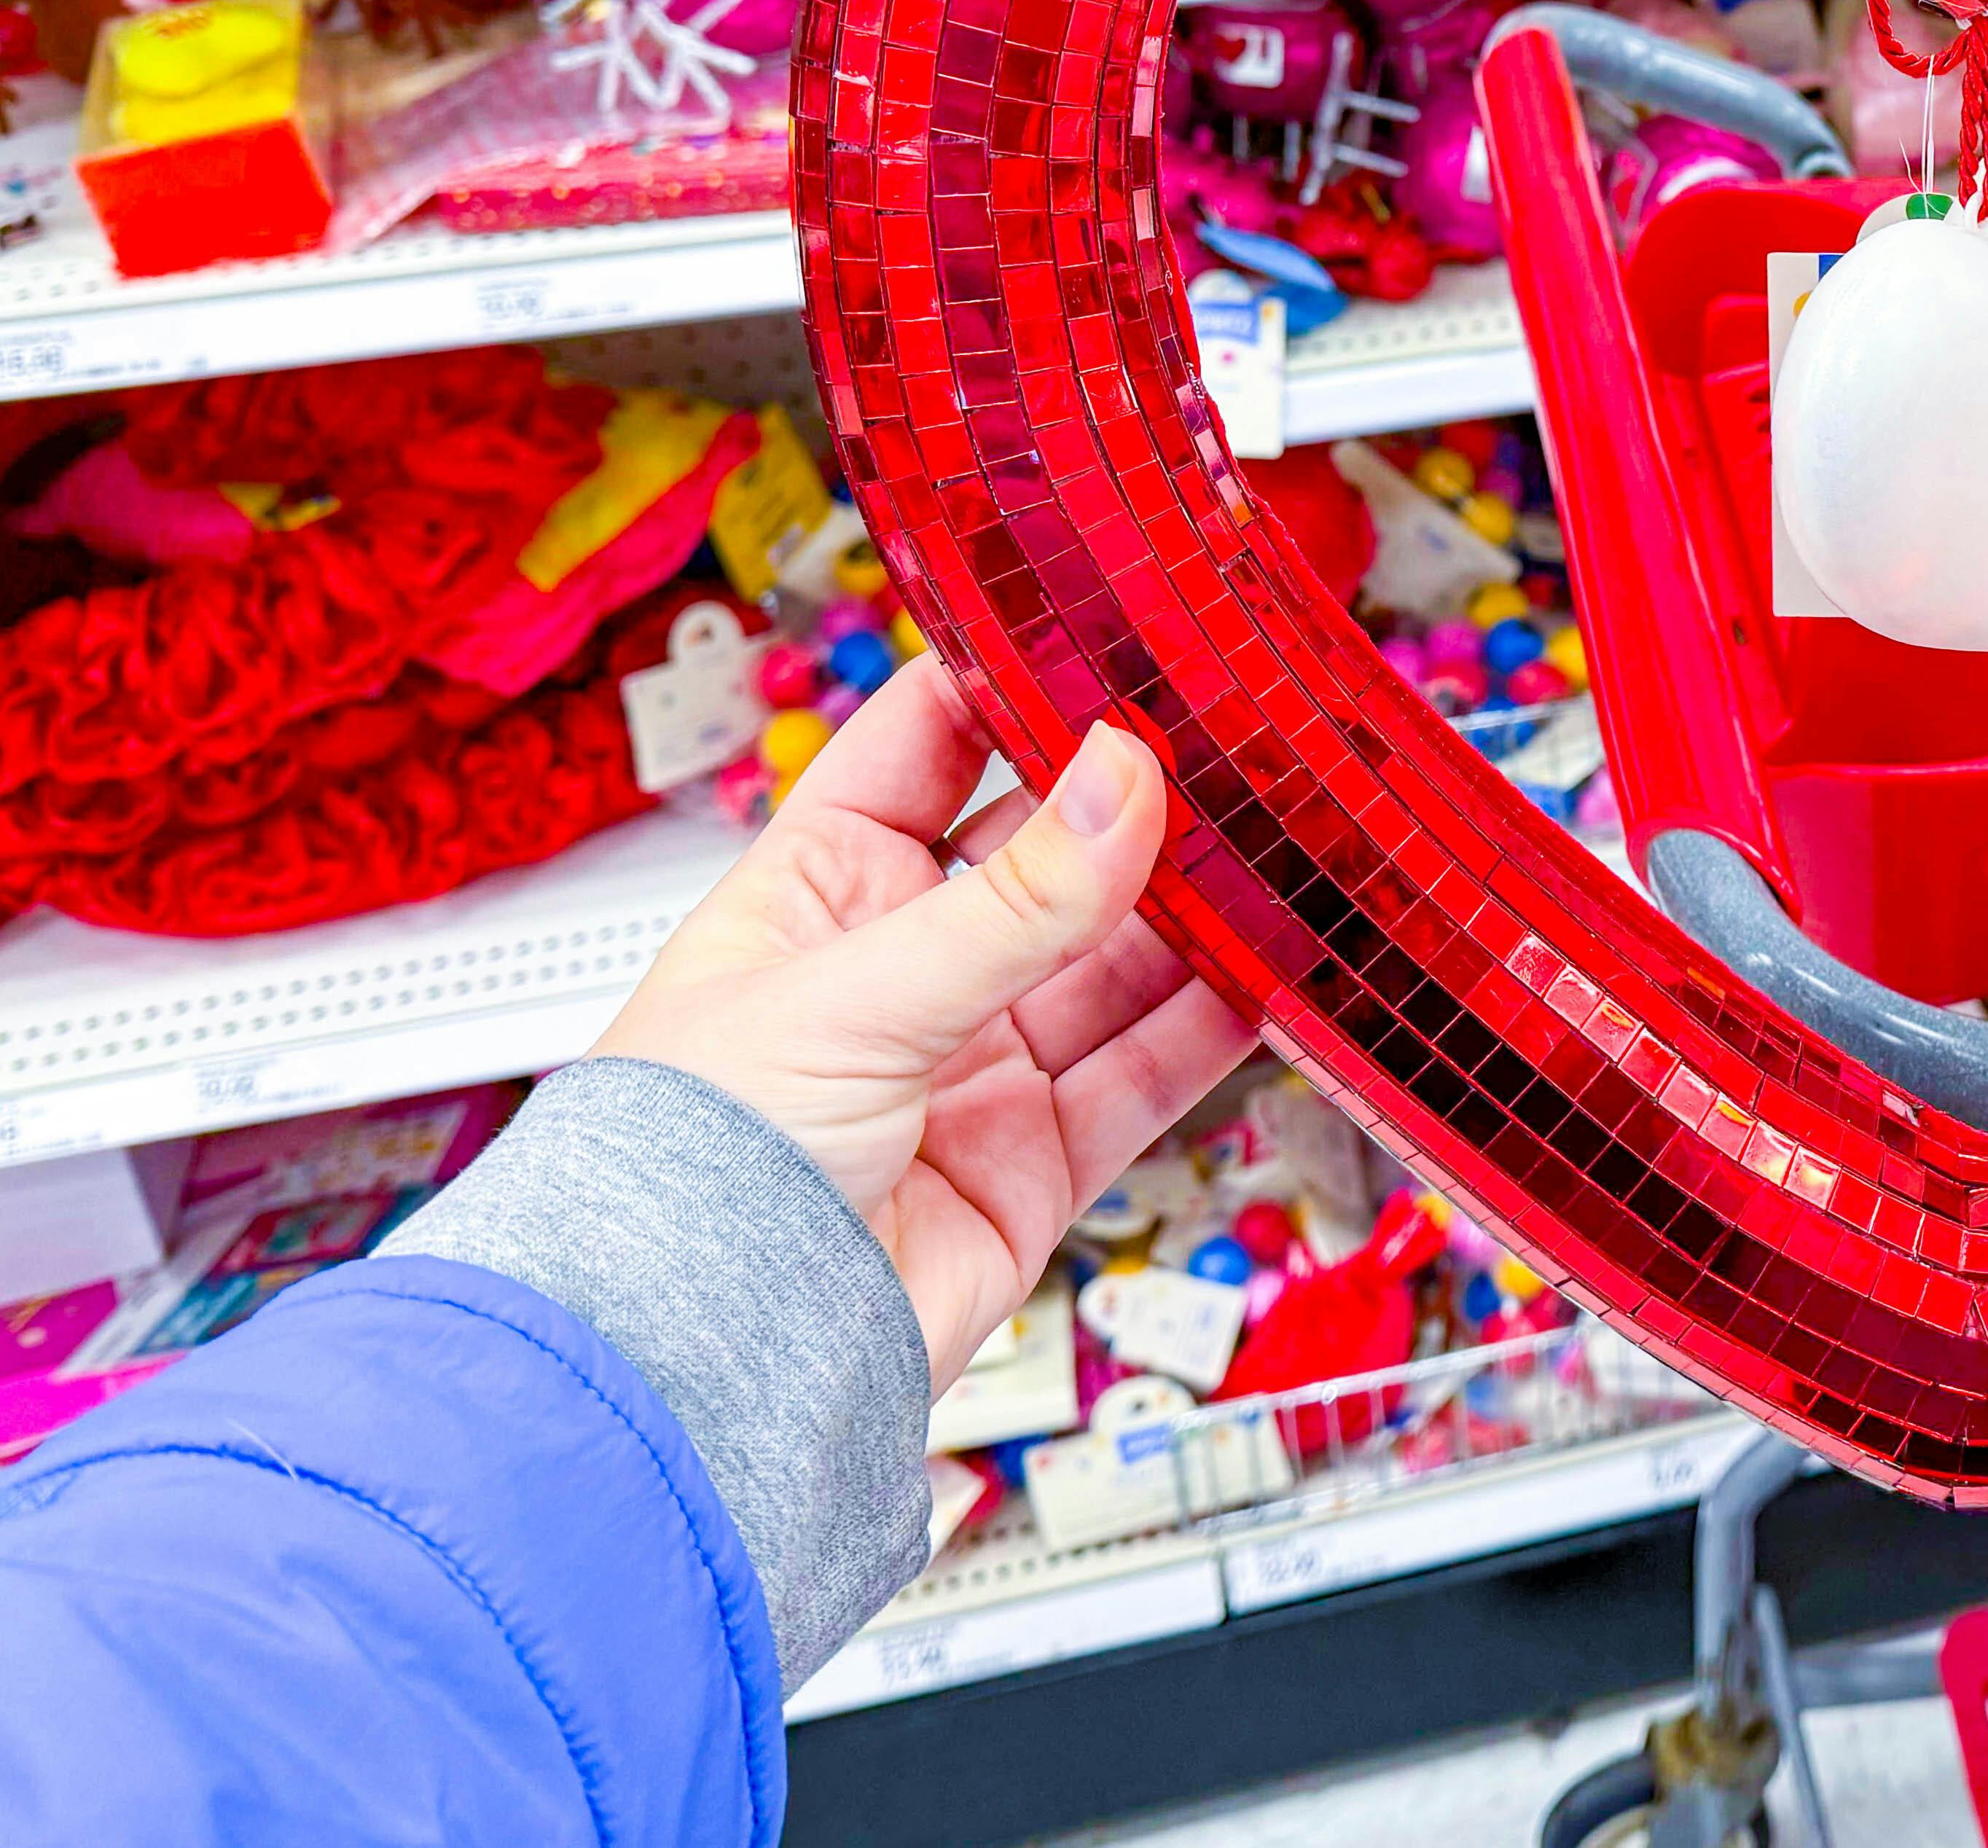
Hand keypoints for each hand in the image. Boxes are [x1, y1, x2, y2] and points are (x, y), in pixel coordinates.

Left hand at [593, 660, 1258, 1387]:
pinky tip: (1272, 974)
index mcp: (818, 890)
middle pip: (1046, 856)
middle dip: (1135, 806)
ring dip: (1196, 913)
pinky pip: (1145, 1072)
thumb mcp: (854, 994)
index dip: (1017, 686)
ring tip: (1279, 855)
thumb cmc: (691, 1167)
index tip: (1111, 636)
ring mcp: (975, 1064)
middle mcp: (902, 968)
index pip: (928, 747)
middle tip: (1233, 751)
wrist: (699, 1369)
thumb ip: (1012, 900)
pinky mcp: (1037, 1159)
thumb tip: (1126, 778)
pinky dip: (1215, 1026)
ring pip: (1115, 961)